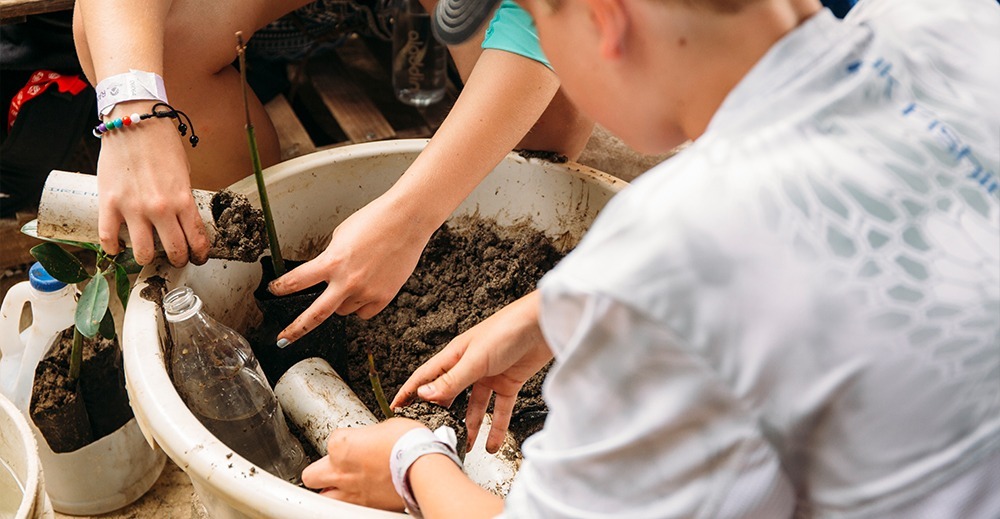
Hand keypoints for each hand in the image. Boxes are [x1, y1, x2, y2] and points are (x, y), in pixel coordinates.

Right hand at [96, 100, 208, 265]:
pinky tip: (117, 248)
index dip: (200, 254)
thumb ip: (182, 197)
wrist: (134, 121)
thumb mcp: (183, 172)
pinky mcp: (108, 203)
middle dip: (178, 259)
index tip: (198, 257)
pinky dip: (112, 249)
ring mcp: (132, 208)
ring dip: (147, 258)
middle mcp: (160, 208)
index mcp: (183, 199)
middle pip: (174, 251)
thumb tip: (181, 219)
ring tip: (147, 254)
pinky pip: (108, 238)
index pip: (197, 239)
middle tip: (176, 258)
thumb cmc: (161, 143)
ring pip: (143, 253)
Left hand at [268, 193, 432, 343]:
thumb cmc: (376, 221)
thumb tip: (328, 274)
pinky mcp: (384, 296)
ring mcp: (367, 291)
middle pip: (315, 315)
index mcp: (332, 261)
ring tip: (352, 281)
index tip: (275, 291)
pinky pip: (364, 312)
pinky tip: (366, 289)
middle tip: (284, 339)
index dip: (281, 288)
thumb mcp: (341, 236)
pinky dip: (361, 305)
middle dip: (296, 329)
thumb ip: (331, 259)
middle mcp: (347, 281)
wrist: (406, 220)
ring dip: (341, 302)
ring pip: (343, 311)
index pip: (297, 281)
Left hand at [302, 418, 425, 510]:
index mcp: (341, 445)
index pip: (332, 440)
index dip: (346, 442)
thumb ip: (370, 435)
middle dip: (321, 472)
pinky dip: (353, 503)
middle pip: (311, 475)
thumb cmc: (409, 443)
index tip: (357, 443)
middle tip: (336, 469)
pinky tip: (363, 497)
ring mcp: (350, 492)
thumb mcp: (387, 426)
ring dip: (331, 492)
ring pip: (324, 498)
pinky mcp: (364, 507)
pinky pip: (348, 508)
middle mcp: (340, 471)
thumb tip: (373, 439)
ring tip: (343, 488)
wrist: (424, 467)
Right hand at [391, 291, 551, 452]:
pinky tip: (492, 443)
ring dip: (471, 426)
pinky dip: (496, 428)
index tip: (396, 407)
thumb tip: (424, 395)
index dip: (410, 391)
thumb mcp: (476, 358)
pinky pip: (499, 410)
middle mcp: (469, 366)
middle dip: (441, 413)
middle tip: (433, 432)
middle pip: (450, 393)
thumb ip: (452, 380)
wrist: (543, 325)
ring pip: (475, 406)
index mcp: (455, 355)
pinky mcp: (509, 382)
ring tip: (466, 446)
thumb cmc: (507, 330)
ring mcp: (489, 375)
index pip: (426, 377)